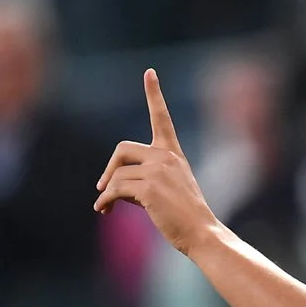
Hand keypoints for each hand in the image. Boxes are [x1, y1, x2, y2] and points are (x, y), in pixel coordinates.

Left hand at [94, 69, 217, 254]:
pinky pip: (114, 189)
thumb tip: (109, 186)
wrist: (202, 233)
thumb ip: (145, 178)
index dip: (154, 94)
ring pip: (116, 175)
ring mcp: (158, 170)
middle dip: (109, 168)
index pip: (162, 118)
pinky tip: (104, 211)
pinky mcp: (148, 187)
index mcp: (174, 155)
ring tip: (108, 208)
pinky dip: (105, 201)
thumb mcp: (168, 189)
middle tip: (103, 187)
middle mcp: (167, 157)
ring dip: (108, 193)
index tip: (150, 72)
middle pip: (123, 149)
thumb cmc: (186, 217)